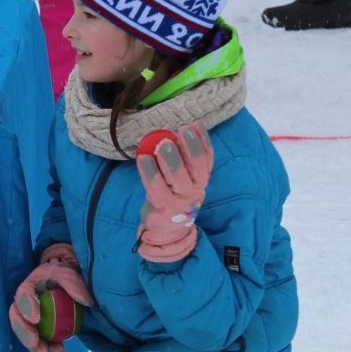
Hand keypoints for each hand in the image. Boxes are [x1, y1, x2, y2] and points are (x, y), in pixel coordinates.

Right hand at [9, 243, 94, 351]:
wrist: (63, 285)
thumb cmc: (64, 277)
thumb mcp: (69, 274)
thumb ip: (75, 285)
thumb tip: (85, 301)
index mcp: (28, 287)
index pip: (23, 295)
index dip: (27, 307)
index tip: (36, 318)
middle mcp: (24, 304)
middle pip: (18, 319)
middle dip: (24, 332)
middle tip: (34, 341)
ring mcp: (29, 318)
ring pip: (26, 333)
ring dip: (36, 345)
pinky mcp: (38, 329)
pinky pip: (39, 340)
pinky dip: (48, 347)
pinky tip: (60, 350)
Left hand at [134, 121, 212, 262]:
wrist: (165, 227)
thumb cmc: (171, 194)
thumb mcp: (181, 177)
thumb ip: (180, 158)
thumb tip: (169, 131)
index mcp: (201, 179)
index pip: (208, 158)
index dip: (202, 140)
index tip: (194, 123)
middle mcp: (196, 190)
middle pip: (197, 166)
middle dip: (190, 146)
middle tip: (181, 130)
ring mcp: (181, 201)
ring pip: (177, 178)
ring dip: (170, 159)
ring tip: (163, 143)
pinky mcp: (164, 208)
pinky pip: (156, 188)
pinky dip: (149, 172)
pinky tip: (142, 158)